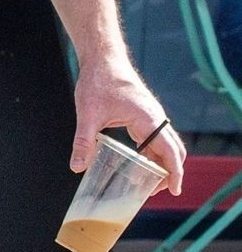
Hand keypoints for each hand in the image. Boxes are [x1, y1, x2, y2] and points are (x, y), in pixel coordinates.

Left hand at [73, 56, 184, 194]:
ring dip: (163, 164)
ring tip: (150, 184)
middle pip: (173, 150)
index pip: (169, 151)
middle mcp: (155, 117)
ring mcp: (152, 115)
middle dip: (170, 173)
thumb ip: (83, 142)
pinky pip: (156, 138)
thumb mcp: (88, 114)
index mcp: (147, 119)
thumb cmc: (98, 81)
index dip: (174, 173)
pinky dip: (154, 154)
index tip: (174, 190)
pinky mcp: (145, 114)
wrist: (103, 59)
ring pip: (166, 144)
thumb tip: (77, 167)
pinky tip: (141, 165)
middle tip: (157, 192)